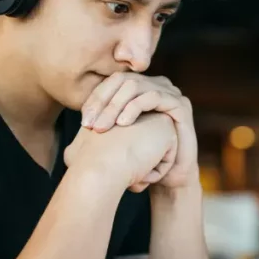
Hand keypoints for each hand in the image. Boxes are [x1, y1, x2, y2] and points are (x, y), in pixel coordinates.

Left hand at [80, 73, 198, 189]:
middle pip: (122, 81)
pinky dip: (135, 107)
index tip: (83, 122)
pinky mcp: (180, 104)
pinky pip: (154, 96)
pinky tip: (123, 124)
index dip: (95, 99)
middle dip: (103, 103)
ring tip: (102, 127)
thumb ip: (102, 125)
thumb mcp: (117, 139)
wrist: (169, 178)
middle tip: (90, 126)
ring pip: (136, 86)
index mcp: (140, 89)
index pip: (112, 83)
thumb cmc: (141, 159)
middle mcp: (155, 85)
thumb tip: (78, 123)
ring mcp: (170, 92)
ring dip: (115, 106)